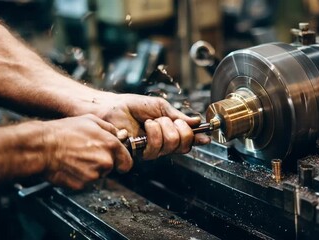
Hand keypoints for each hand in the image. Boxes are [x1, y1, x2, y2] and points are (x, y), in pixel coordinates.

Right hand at [41, 114, 131, 189]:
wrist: (42, 147)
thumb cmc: (64, 131)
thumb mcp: (90, 120)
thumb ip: (109, 128)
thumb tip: (119, 135)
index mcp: (110, 145)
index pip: (127, 161)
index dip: (122, 161)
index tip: (119, 162)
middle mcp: (105, 161)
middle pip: (111, 168)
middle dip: (103, 162)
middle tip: (87, 153)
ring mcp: (94, 175)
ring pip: (97, 175)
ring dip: (90, 169)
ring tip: (76, 157)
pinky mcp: (82, 185)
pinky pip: (85, 182)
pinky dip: (79, 176)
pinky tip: (70, 165)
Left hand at [85, 92, 210, 159]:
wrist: (113, 107)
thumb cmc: (133, 106)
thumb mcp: (160, 107)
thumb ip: (178, 116)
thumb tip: (196, 122)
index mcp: (169, 132)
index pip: (187, 140)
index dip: (197, 139)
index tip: (206, 137)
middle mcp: (163, 143)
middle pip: (184, 144)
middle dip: (179, 129)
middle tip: (167, 119)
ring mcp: (152, 149)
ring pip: (171, 146)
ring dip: (164, 129)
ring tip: (152, 121)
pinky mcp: (141, 153)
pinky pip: (156, 149)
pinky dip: (154, 133)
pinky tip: (146, 126)